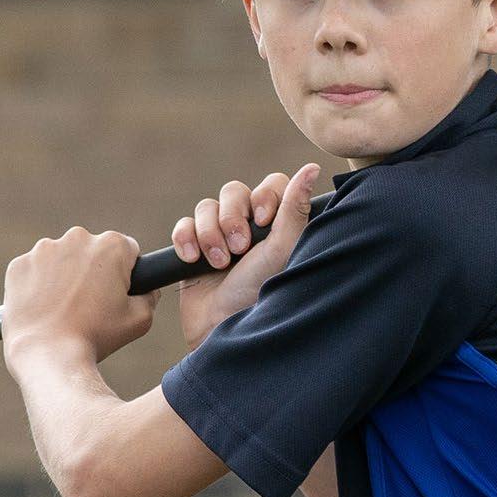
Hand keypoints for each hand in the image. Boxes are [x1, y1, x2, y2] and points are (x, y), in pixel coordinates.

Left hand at [3, 228, 161, 374]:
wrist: (47, 353)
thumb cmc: (96, 336)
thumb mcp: (140, 319)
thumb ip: (150, 296)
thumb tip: (148, 289)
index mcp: (111, 245)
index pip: (127, 250)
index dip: (126, 273)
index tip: (116, 292)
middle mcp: (77, 237)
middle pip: (92, 251)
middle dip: (94, 270)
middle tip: (91, 304)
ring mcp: (44, 250)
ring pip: (62, 258)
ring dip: (66, 276)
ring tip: (66, 309)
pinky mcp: (19, 264)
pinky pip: (35, 271)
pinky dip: (39, 285)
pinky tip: (45, 309)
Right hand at [172, 163, 320, 351]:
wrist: (221, 328)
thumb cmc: (260, 292)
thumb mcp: (282, 249)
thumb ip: (295, 207)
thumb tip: (312, 168)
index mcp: (278, 225)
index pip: (271, 184)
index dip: (263, 196)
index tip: (263, 221)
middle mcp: (250, 228)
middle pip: (234, 191)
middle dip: (231, 219)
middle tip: (239, 248)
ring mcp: (220, 237)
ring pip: (206, 207)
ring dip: (210, 233)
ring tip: (219, 262)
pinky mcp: (194, 249)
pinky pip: (183, 225)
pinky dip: (186, 240)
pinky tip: (194, 261)